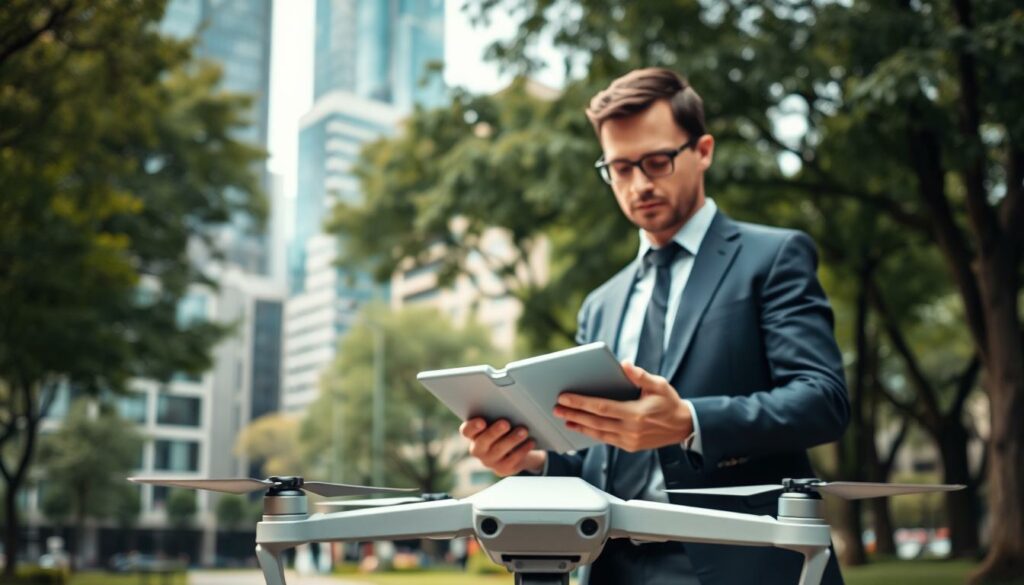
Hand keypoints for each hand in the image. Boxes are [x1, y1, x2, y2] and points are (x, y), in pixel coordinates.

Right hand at [459, 418, 546, 476]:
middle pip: (482, 442)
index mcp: (473, 434)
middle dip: (494, 432)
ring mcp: (489, 460)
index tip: (482, 421)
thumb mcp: (497, 421)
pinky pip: (512, 460)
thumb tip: (509, 405)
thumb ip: (497, 415)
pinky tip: (530, 442)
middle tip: (506, 423)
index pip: (466, 431)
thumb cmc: (503, 429)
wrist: (513, 451)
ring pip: (499, 450)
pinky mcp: (503, 468)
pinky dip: (522, 450)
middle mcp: (478, 449)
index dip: (472, 427)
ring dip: (512, 440)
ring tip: (524, 431)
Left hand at [553, 361, 693, 451]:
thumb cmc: (669, 402)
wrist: (683, 426)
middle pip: (595, 422)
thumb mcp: (659, 384)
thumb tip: (624, 364)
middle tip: (556, 408)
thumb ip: (640, 375)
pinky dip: (592, 433)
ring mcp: (630, 441)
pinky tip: (581, 426)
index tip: (565, 397)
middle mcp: (631, 430)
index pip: (602, 407)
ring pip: (598, 433)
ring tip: (564, 418)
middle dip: (574, 414)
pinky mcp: (630, 446)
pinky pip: (606, 439)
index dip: (581, 402)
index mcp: (637, 414)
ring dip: (579, 426)